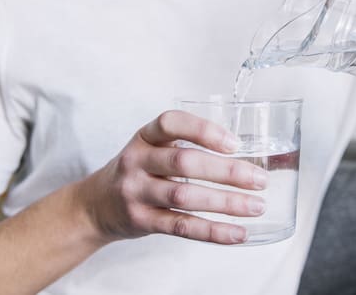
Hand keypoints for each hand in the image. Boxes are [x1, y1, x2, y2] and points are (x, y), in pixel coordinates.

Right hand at [77, 110, 267, 244]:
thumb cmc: (137, 172)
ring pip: (184, 197)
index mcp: (144, 136)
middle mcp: (137, 161)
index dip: (204, 130)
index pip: (171, 123)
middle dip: (227, 172)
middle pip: (184, 162)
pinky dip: (212, 231)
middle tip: (259, 179)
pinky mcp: (141, 220)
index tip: (234, 143)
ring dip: (226, 203)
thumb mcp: (151, 148)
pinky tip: (237, 232)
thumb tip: (244, 156)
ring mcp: (136, 192)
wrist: (95, 205)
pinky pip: (181, 226)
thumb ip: (185, 147)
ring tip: (256, 206)